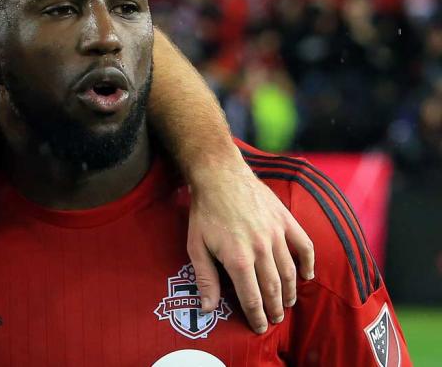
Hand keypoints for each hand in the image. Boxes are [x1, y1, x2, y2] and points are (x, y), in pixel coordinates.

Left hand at [187, 166, 313, 333]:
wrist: (220, 176)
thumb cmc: (205, 212)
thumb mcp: (196, 246)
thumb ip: (205, 278)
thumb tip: (207, 308)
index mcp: (238, 258)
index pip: (252, 297)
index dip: (257, 316)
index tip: (259, 328)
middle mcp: (261, 249)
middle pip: (273, 289)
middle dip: (275, 309)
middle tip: (275, 320)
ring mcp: (276, 234)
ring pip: (289, 272)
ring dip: (290, 292)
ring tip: (287, 303)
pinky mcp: (286, 220)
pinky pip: (304, 246)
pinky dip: (308, 263)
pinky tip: (306, 275)